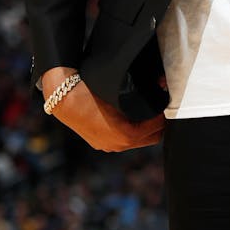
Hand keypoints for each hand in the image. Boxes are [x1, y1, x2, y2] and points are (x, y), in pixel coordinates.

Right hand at [42, 68, 165, 151]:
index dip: (164, 112)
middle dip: (159, 122)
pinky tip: (134, 116)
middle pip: (152, 138)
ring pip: (138, 140)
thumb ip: (141, 94)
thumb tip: (161, 83)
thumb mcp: (120, 92)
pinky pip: (123, 140)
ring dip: (147, 128)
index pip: (158, 127)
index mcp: (127, 134)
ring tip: (150, 109)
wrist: (62, 99)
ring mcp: (108, 146)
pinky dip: (133, 131)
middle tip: (162, 104)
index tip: (166, 98)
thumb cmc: (91, 91)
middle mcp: (119, 145)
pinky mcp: (100, 143)